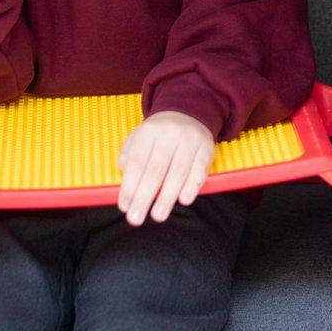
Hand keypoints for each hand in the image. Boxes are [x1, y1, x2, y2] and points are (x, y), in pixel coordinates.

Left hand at [117, 111, 214, 225]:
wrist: (189, 111)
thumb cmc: (159, 133)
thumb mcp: (140, 136)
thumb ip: (128, 154)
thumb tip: (124, 174)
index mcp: (149, 131)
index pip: (137, 162)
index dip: (130, 186)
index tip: (125, 207)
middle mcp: (170, 133)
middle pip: (155, 169)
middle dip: (144, 197)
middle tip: (136, 218)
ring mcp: (190, 140)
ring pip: (178, 172)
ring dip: (167, 197)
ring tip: (158, 215)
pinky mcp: (207, 147)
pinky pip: (200, 169)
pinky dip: (192, 186)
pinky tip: (184, 200)